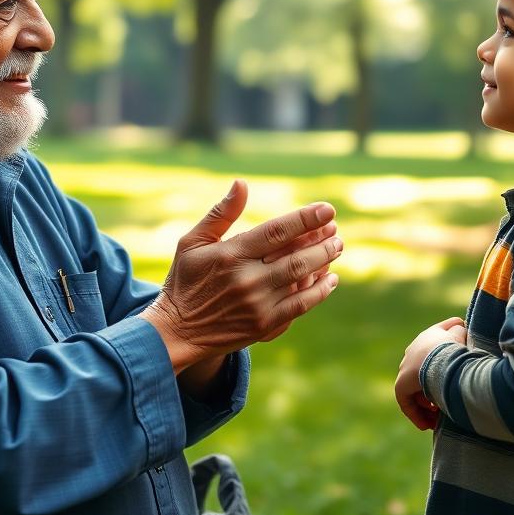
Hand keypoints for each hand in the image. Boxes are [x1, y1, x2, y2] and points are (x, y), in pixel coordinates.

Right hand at [142, 179, 341, 371]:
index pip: (277, 231)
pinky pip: (300, 306)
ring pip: (302, 279)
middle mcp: (247, 279)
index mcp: (231, 254)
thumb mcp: (193, 241)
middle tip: (335, 230)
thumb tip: (241, 183)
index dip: (306, 219)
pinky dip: (319, 291)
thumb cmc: (186, 279)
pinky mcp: (264, 326)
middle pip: (296, 256)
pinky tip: (331, 280)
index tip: (327, 209)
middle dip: (321, 240)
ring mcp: (258, 305)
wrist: (176, 331)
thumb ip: (221, 213)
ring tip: (337, 247)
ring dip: (324, 262)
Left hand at [394, 317, 466, 430]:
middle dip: (433, 386)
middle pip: (422, 370)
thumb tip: (464, 327)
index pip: (434, 347)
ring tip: (438, 415)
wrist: (444, 356)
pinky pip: (407, 400)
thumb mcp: (463, 336)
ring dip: (427, 402)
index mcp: (429, 336)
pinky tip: (426, 425)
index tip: (453, 375)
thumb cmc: (459, 347)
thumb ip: (463, 332)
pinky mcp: (402, 383)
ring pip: (415, 387)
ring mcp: (407, 366)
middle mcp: (415, 350)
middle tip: (444, 402)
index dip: (444, 361)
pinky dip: (416, 412)